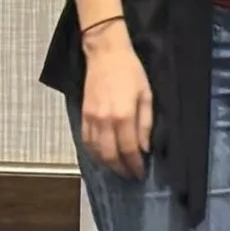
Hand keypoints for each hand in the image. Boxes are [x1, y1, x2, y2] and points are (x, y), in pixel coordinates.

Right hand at [80, 22, 153, 179]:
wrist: (106, 55)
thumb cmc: (131, 72)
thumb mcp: (147, 95)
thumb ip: (146, 124)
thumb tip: (145, 147)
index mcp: (123, 116)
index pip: (129, 149)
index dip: (134, 164)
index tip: (140, 172)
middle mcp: (105, 121)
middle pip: (110, 154)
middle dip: (121, 168)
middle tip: (130, 175)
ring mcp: (91, 119)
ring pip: (96, 151)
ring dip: (107, 164)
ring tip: (118, 169)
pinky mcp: (82, 115)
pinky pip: (85, 141)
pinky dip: (93, 152)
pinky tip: (101, 156)